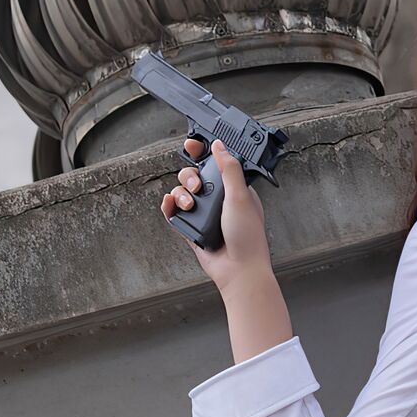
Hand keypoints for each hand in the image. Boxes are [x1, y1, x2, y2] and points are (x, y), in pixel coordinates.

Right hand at [160, 137, 273, 288]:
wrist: (238, 270)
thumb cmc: (247, 236)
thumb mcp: (241, 196)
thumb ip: (229, 168)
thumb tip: (219, 145)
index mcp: (234, 189)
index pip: (215, 164)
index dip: (201, 153)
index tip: (191, 146)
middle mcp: (218, 200)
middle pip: (193, 176)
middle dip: (189, 177)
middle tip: (197, 186)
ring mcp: (204, 214)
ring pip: (182, 193)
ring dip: (181, 194)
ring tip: (190, 205)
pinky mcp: (192, 228)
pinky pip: (174, 213)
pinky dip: (169, 207)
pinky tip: (170, 204)